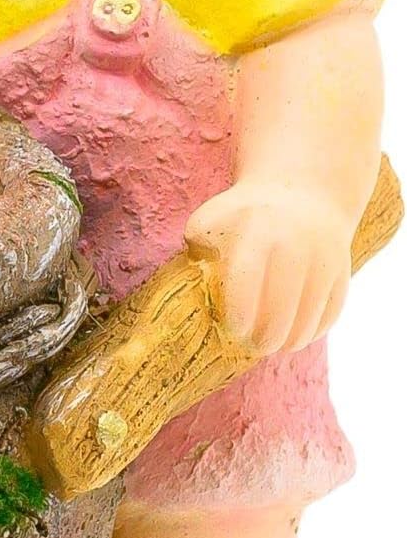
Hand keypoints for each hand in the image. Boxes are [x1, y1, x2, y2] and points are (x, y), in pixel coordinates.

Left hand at [184, 181, 351, 357]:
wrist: (302, 191)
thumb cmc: (245, 215)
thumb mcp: (214, 217)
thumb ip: (198, 246)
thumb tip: (195, 281)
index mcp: (258, 230)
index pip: (247, 281)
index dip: (240, 314)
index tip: (234, 329)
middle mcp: (296, 244)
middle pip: (281, 308)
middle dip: (266, 337)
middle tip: (255, 345)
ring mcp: (324, 259)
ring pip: (309, 318)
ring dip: (291, 340)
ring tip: (275, 344)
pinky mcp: (342, 272)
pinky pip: (329, 315)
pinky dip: (313, 330)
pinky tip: (296, 333)